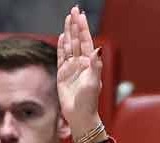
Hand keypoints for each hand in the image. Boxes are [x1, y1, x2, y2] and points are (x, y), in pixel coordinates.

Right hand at [57, 6, 103, 137]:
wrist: (80, 116)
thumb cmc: (89, 101)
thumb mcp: (94, 82)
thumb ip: (95, 65)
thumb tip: (98, 48)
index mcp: (90, 63)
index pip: (86, 41)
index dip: (83, 27)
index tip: (80, 14)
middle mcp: (81, 63)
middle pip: (77, 40)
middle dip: (75, 25)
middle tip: (74, 9)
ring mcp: (71, 68)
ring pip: (69, 46)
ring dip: (68, 32)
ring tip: (68, 18)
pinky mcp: (62, 74)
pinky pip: (61, 57)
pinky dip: (61, 47)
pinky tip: (62, 37)